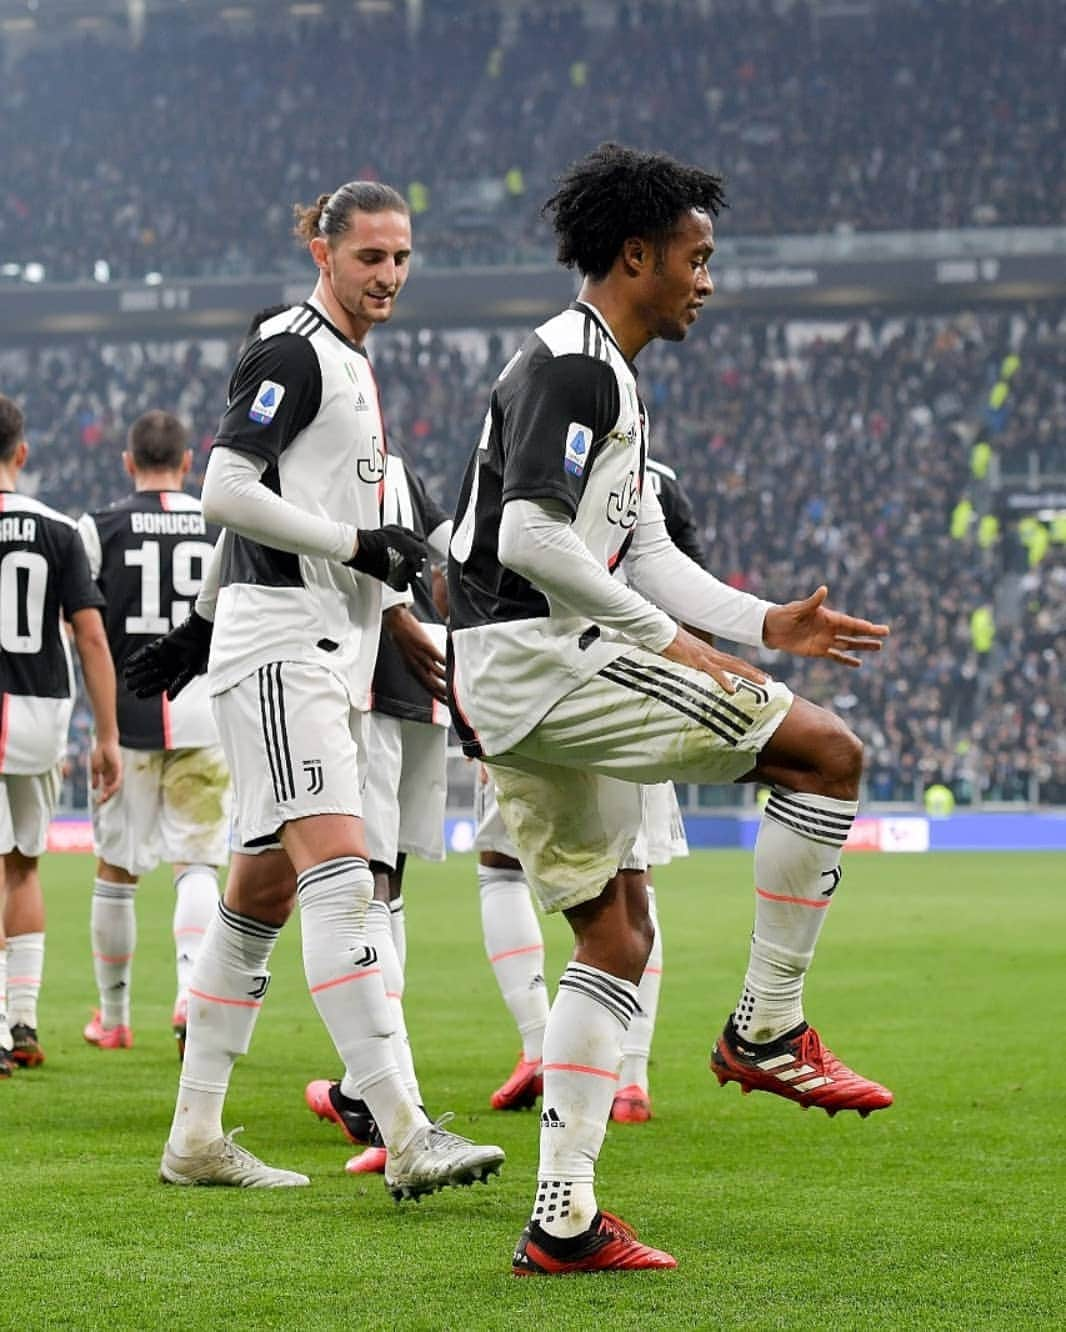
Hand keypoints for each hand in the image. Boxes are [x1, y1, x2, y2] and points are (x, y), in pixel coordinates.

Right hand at [91, 737, 121, 804]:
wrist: (105, 743)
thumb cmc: (100, 754)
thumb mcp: (95, 768)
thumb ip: (95, 777)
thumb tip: (94, 787)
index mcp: (107, 776)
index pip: (107, 789)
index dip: (102, 795)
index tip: (96, 802)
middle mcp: (113, 775)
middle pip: (112, 789)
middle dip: (106, 797)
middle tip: (99, 803)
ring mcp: (117, 772)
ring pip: (116, 786)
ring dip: (109, 793)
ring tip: (103, 798)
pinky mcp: (119, 768)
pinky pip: (118, 779)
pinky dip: (114, 785)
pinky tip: (108, 789)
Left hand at [123, 610, 212, 699]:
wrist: (198, 634)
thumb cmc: (198, 653)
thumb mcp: (189, 672)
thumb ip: (178, 685)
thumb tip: (169, 699)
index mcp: (175, 675)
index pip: (159, 685)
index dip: (149, 690)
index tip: (138, 694)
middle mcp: (167, 666)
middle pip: (150, 676)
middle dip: (140, 681)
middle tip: (129, 686)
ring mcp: (161, 656)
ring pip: (146, 665)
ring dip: (136, 670)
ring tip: (127, 674)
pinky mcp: (158, 646)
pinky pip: (145, 653)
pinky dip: (137, 657)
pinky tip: (129, 663)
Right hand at [347, 526, 426, 591]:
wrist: (367, 548)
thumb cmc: (381, 538)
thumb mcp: (399, 530)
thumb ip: (413, 535)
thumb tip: (420, 539)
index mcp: (418, 551)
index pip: (423, 554)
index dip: (415, 553)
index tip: (409, 553)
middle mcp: (415, 563)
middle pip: (418, 566)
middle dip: (411, 563)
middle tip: (400, 559)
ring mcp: (407, 574)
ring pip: (412, 577)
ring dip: (406, 574)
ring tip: (396, 567)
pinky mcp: (397, 583)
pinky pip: (404, 587)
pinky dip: (400, 583)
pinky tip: (394, 577)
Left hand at [383, 606, 446, 700]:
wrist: (396, 622)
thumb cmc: (402, 636)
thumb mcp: (409, 655)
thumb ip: (418, 664)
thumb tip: (431, 670)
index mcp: (411, 668)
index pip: (425, 686)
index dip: (436, 696)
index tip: (446, 702)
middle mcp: (415, 665)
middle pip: (430, 684)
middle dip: (442, 693)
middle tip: (452, 700)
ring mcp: (420, 656)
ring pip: (435, 673)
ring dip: (446, 680)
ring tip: (455, 686)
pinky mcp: (426, 646)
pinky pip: (438, 658)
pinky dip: (447, 664)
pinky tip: (453, 667)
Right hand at [662, 625, 767, 693]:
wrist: (661, 632)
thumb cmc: (668, 643)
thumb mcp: (682, 655)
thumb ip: (690, 662)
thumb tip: (691, 669)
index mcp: (709, 654)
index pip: (731, 662)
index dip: (746, 668)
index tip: (758, 675)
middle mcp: (711, 654)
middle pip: (737, 663)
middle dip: (754, 672)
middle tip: (769, 681)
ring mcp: (705, 657)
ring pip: (732, 666)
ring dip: (749, 674)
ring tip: (763, 682)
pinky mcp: (696, 660)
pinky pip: (713, 672)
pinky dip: (724, 681)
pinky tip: (732, 690)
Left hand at [763, 585, 888, 665]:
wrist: (770, 628)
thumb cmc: (784, 614)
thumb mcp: (798, 608)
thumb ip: (813, 602)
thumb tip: (824, 589)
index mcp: (827, 617)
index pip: (850, 623)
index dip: (865, 627)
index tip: (879, 629)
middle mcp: (829, 629)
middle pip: (854, 633)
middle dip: (869, 635)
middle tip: (886, 635)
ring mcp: (825, 641)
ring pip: (848, 645)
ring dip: (862, 647)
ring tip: (878, 647)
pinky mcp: (817, 651)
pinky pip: (835, 657)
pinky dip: (846, 660)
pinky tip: (858, 664)